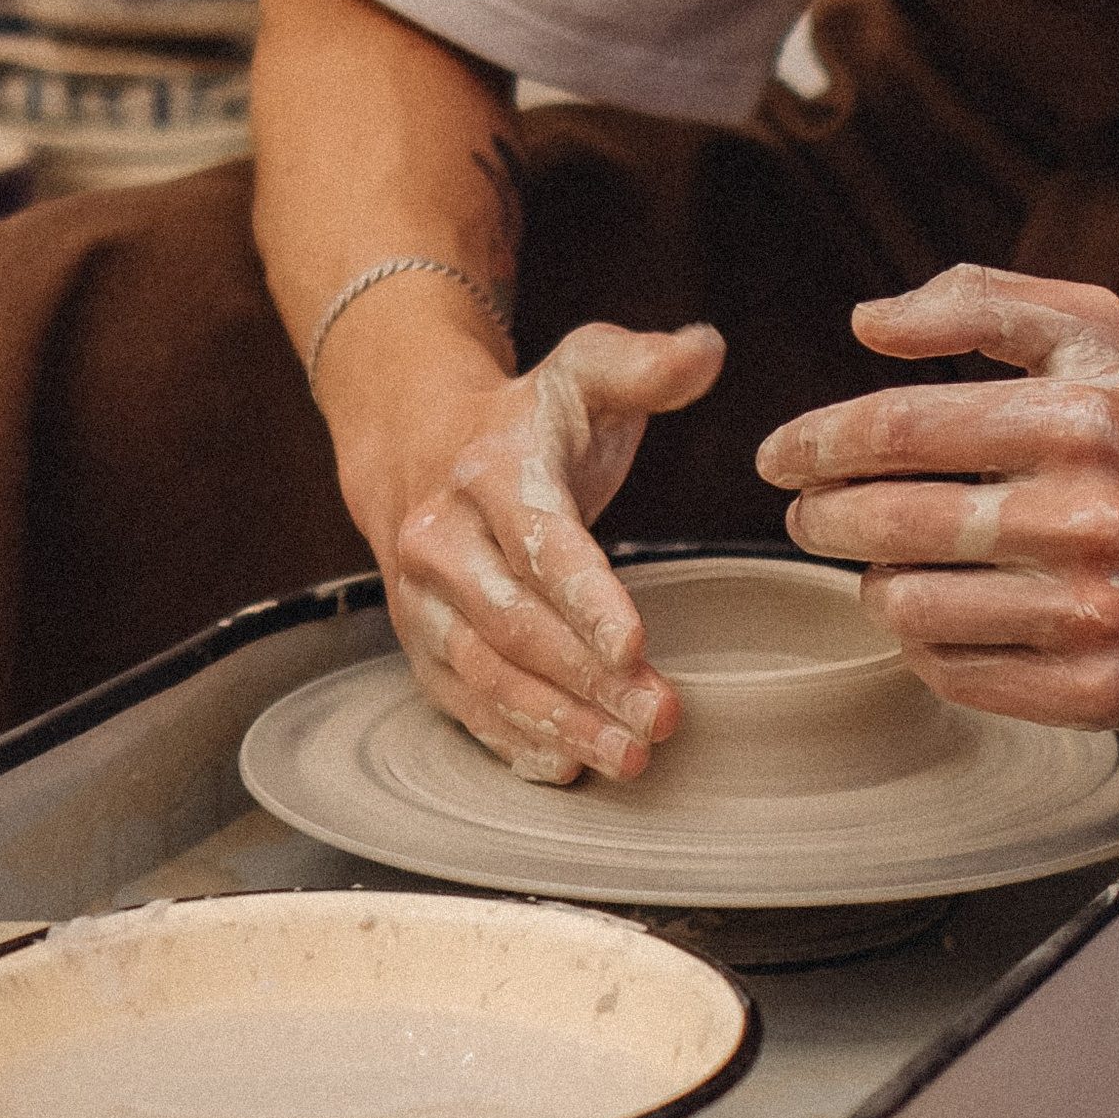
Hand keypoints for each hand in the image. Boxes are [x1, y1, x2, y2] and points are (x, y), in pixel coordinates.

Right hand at [375, 320, 724, 781]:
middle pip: (516, 624)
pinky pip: (462, 704)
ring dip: (558, 724)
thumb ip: (646, 364)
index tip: (637, 643)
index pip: (542, 542)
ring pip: (486, 675)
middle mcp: (442, 540)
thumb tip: (707, 349)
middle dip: (588, 681)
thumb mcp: (584, 371)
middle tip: (662, 719)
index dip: (588, 598)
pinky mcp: (420, 647)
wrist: (411, 443)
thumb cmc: (522, 418)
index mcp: (490, 470)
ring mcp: (424, 602)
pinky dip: (512, 742)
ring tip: (629, 758)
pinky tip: (566, 769)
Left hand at [754, 265, 1118, 728]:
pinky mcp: (1094, 688)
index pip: (901, 428)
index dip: (818, 441)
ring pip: (907, 605)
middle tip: (809, 514)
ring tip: (889, 562)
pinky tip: (946, 613)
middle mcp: (1093, 516)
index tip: (778, 456)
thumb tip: (868, 322)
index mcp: (1083, 418)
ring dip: (874, 582)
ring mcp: (1096, 611)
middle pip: (891, 522)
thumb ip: (980, 303)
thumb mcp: (1091, 335)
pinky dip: (924, 641)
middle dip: (823, 516)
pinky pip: (951, 670)